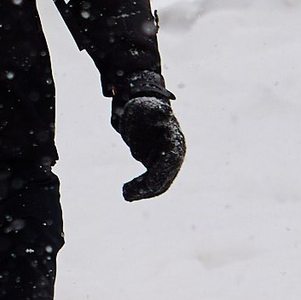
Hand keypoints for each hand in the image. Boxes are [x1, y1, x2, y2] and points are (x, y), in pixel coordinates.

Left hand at [112, 75, 183, 200]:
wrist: (142, 105)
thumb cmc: (144, 105)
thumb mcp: (146, 106)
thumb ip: (154, 111)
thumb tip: (162, 111)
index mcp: (175, 141)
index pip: (169, 163)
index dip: (158, 176)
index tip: (144, 185)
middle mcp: (173, 153)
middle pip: (165, 177)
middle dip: (148, 188)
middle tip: (127, 194)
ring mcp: (165, 159)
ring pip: (158, 182)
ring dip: (143, 191)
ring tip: (125, 194)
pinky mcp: (155, 162)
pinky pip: (151, 180)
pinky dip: (141, 187)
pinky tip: (128, 191)